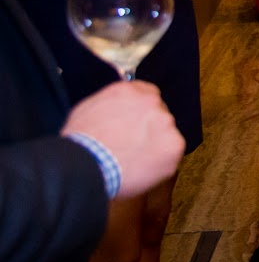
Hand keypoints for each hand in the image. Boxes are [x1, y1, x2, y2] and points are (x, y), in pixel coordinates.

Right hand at [60, 81, 182, 198]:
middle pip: (159, 115)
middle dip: (149, 129)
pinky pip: (171, 156)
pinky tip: (141, 170)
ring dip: (155, 146)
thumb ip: (112, 104)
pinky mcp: (174, 146)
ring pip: (166, 135)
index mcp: (131, 91)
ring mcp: (166, 123)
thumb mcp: (88, 109)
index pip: (147, 95)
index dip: (142, 113)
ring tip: (133, 162)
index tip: (137, 125)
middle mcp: (152, 102)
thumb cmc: (80, 142)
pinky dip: (160, 164)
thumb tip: (119, 109)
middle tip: (133, 146)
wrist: (85, 165)